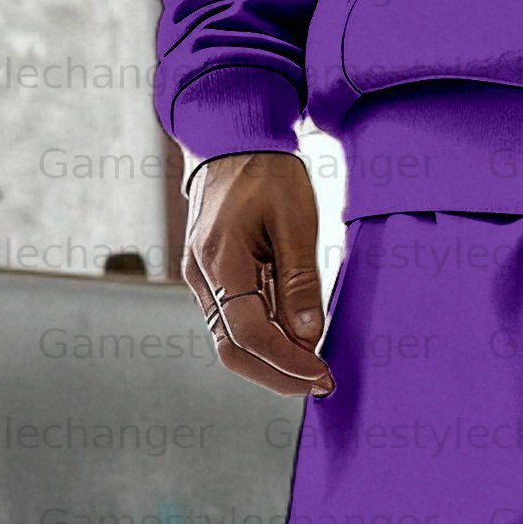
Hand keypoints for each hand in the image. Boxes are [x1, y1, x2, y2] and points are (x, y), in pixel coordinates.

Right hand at [182, 151, 334, 397]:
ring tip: (313, 371)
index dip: (287, 362)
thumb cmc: (267, 172)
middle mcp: (201, 276)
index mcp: (220, 260)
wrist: (232, 139)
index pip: (250, 333)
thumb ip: (300, 282)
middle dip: (278, 375)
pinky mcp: (211, 280)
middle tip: (321, 384)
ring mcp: (201, 280)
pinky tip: (294, 346)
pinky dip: (263, 343)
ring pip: (231, 343)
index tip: (322, 374)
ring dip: (271, 364)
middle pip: (233, 350)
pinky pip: (233, 325)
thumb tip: (308, 337)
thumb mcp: (296, 221)